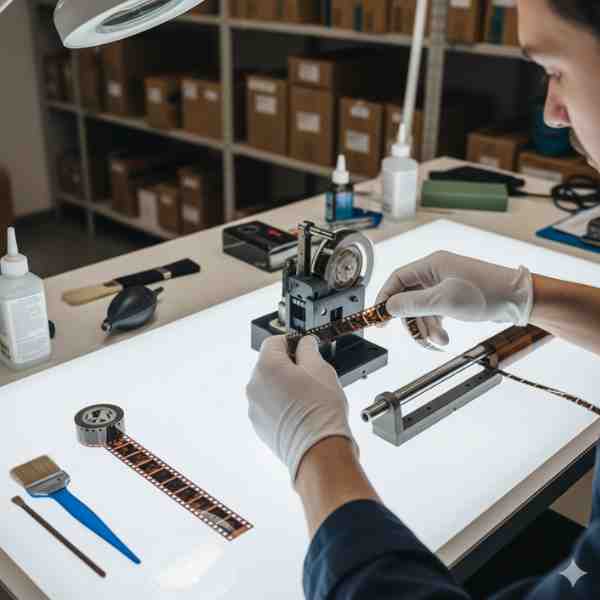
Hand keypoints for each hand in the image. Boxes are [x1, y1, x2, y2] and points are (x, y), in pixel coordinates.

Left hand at [247, 336, 355, 482]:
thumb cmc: (321, 410)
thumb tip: (304, 343)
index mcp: (267, 366)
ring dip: (284, 386)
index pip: (274, 342)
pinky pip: (268, 406)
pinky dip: (281, 405)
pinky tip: (301, 413)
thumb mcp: (321, 368)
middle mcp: (254, 385)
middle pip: (269, 364)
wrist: (319, 451)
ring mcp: (254, 407)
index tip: (305, 350)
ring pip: (269, 386)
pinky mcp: (259, 425)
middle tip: (311, 377)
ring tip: (307, 398)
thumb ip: (308, 349)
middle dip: (288, 366)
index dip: (292, 343)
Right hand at [375, 251, 533, 346]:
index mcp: (431, 265)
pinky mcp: (454, 297)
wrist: (520, 300)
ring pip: (422, 309)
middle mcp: (436, 272)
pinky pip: (435, 312)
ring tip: (439, 341)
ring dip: (427, 327)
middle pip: (409, 297)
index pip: (397, 279)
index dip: (385, 298)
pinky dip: (437, 326)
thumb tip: (388, 306)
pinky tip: (444, 337)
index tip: (378, 318)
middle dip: (412, 320)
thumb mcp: (444, 300)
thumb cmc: (486, 293)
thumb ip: (412, 303)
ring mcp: (445, 285)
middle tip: (416, 337)